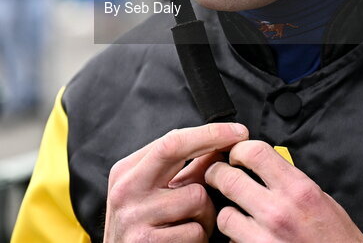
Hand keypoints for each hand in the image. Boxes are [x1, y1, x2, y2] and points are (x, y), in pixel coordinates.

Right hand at [103, 122, 248, 242]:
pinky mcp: (146, 242)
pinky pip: (195, 231)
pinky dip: (199, 238)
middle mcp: (126, 189)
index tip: (235, 131)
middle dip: (213, 145)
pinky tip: (185, 241)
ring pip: (196, 197)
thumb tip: (215, 148)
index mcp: (126, 172)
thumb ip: (179, 171)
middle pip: (179, 154)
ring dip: (205, 214)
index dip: (208, 132)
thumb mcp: (149, 194)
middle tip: (236, 151)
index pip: (171, 140)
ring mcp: (135, 216)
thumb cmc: (138, 230)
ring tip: (193, 224)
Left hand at [205, 140, 362, 242]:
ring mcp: (265, 238)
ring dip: (227, 212)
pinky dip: (235, 238)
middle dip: (218, 174)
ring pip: (224, 214)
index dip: (239, 150)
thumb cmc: (338, 238)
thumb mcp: (321, 199)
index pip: (255, 153)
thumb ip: (291, 179)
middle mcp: (279, 212)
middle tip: (218, 175)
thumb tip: (265, 164)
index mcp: (299, 190)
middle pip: (228, 179)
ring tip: (237, 213)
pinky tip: (246, 235)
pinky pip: (232, 241)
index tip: (236, 155)